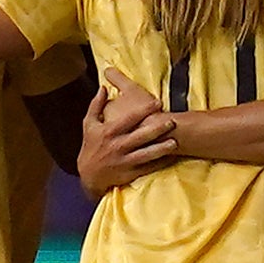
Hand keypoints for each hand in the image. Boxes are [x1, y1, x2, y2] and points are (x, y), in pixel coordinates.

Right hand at [78, 70, 177, 196]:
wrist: (88, 174)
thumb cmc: (91, 146)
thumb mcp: (89, 124)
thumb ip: (96, 105)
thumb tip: (103, 87)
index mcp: (109, 132)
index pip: (129, 119)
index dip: (144, 110)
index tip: (158, 102)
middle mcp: (118, 146)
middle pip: (140, 136)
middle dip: (157, 129)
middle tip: (172, 121)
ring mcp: (125, 161)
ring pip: (146, 154)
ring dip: (161, 149)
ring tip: (175, 142)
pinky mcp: (130, 173)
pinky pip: (147, 168)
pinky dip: (160, 163)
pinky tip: (171, 157)